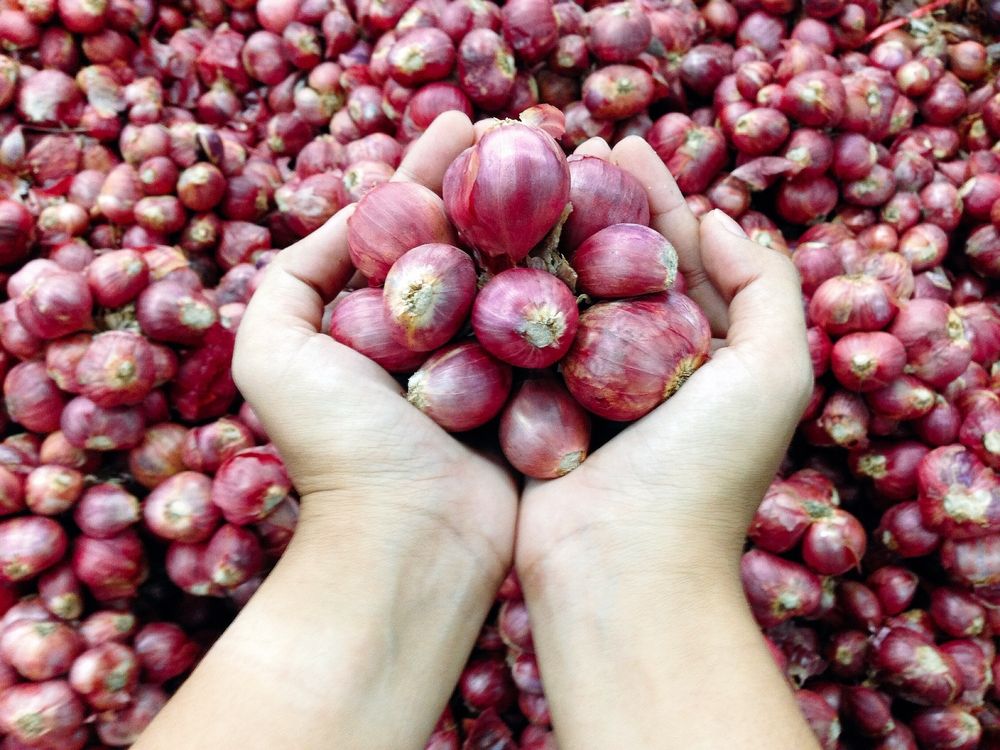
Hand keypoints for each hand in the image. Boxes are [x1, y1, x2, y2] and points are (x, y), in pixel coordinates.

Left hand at [158, 111, 517, 748]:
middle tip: (529, 132)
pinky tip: (603, 228)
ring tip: (572, 162)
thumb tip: (352, 212)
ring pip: (521, 275)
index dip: (430, 170)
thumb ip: (292, 277)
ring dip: (543, 219)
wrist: (411, 541)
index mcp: (376, 319)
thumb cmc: (338, 446)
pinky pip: (560, 324)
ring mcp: (494, 363)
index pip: (404, 224)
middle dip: (495, 183)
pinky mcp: (542, 392)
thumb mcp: (273, 350)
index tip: (462, 122)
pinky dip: (578, 279)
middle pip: (470, 241)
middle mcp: (437, 335)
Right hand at [513, 137, 817, 748]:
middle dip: (594, 202)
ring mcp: (580, 383)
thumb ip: (765, 287)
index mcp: (701, 351)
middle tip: (563, 146)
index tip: (625, 141)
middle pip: (615, 262)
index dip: (658, 195)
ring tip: (515, 179)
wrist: (620, 570)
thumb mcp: (773, 374)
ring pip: (562, 290)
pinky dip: (503, 289)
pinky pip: (517, 333)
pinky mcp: (528, 404)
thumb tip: (724, 218)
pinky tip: (478, 243)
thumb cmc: (703, 474)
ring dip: (544, 236)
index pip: (679, 252)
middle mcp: (641, 362)